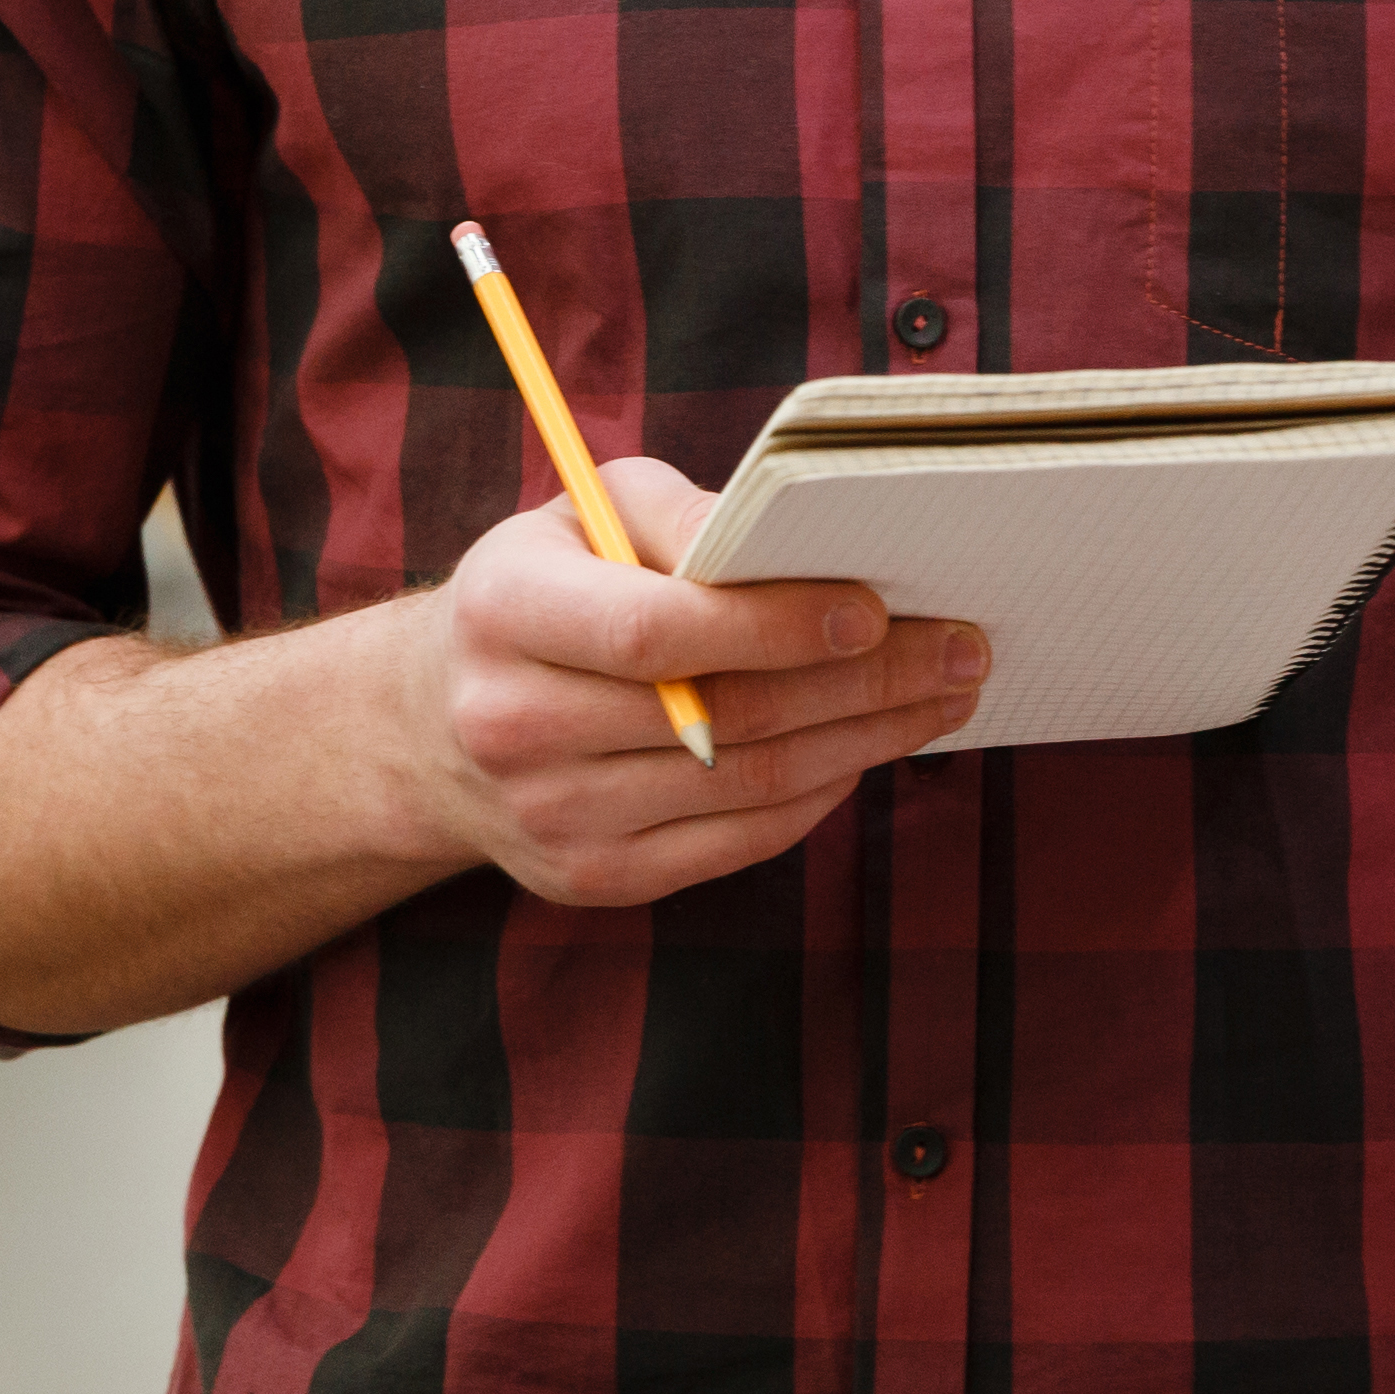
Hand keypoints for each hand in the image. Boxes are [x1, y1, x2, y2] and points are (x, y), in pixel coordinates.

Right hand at [393, 458, 986, 907]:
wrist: (432, 724)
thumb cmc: (543, 589)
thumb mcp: (586, 515)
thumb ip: (680, 516)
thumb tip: (793, 543)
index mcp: (504, 613)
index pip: (656, 629)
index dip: (773, 624)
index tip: (874, 605)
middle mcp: (514, 725)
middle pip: (724, 716)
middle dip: (865, 681)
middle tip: (961, 648)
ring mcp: (552, 818)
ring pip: (747, 786)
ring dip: (866, 741)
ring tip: (942, 694)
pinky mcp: (592, 878)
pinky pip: (737, 842)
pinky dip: (818, 795)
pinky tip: (869, 748)